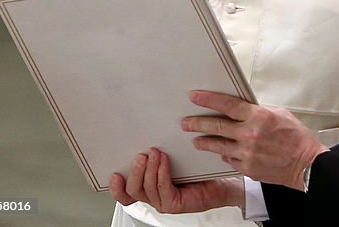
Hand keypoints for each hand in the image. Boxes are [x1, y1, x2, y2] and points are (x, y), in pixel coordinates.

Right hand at [109, 147, 242, 213]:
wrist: (224, 182)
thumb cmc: (201, 171)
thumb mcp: (176, 159)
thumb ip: (160, 154)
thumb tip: (149, 134)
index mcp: (151, 188)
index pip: (126, 193)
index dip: (116, 186)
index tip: (113, 172)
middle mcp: (155, 197)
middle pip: (132, 191)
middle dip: (134, 171)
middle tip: (140, 155)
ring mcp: (165, 202)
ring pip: (146, 189)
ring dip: (148, 169)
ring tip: (153, 153)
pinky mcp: (176, 204)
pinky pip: (163, 188)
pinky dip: (161, 173)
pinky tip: (164, 161)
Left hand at [184, 90, 327, 189]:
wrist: (306, 164)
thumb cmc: (297, 139)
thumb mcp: (280, 115)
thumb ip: (259, 112)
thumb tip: (244, 110)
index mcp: (259, 117)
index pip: (227, 105)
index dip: (208, 100)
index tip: (195, 97)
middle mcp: (250, 134)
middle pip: (216, 126)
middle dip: (197, 123)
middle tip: (186, 122)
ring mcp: (247, 153)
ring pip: (217, 146)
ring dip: (204, 141)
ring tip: (196, 140)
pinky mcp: (246, 168)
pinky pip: (229, 159)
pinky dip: (225, 154)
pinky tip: (221, 152)